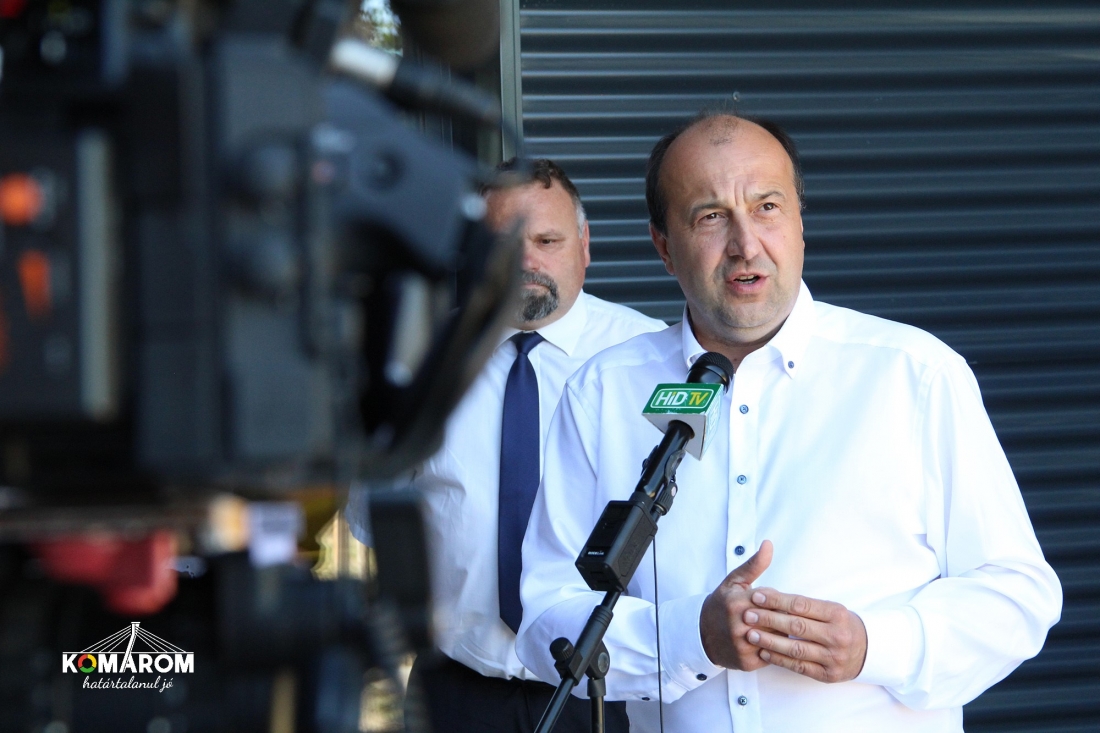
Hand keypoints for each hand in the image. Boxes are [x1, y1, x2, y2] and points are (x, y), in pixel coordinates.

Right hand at [699, 540, 773, 670]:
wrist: (701, 634)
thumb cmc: (722, 605)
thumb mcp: (734, 582)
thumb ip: (754, 564)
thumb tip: (768, 545)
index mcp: (738, 602)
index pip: (775, 601)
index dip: (778, 602)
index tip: (776, 603)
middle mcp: (739, 624)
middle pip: (779, 621)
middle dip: (782, 619)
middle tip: (779, 617)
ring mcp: (743, 645)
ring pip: (778, 640)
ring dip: (780, 635)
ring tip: (775, 630)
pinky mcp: (747, 662)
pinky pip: (772, 656)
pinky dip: (774, 650)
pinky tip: (768, 643)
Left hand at [743, 589, 867, 682]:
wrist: (866, 651)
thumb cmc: (840, 625)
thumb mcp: (830, 609)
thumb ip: (804, 605)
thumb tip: (770, 595)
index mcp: (837, 613)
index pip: (801, 605)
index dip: (777, 600)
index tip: (756, 596)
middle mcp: (837, 635)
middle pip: (797, 626)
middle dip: (769, 619)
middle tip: (748, 615)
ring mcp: (833, 657)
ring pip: (796, 649)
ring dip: (770, 641)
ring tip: (751, 634)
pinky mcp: (827, 674)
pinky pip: (799, 666)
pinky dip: (779, 660)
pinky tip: (764, 652)